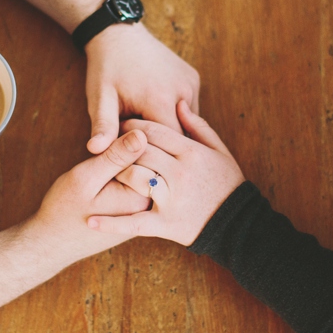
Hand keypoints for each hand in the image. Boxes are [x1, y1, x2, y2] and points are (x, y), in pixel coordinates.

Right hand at [24, 129, 152, 265]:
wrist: (52, 242)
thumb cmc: (64, 210)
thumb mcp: (85, 177)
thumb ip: (114, 157)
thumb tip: (142, 134)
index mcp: (141, 197)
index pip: (148, 151)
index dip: (120, 140)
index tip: (97, 154)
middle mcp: (148, 206)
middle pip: (148, 160)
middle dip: (122, 153)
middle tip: (94, 169)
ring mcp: (142, 209)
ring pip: (139, 170)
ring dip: (120, 163)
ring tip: (95, 178)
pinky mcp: (133, 211)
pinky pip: (133, 182)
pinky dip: (118, 175)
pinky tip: (98, 186)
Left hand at [84, 23, 199, 153]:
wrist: (118, 34)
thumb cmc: (106, 68)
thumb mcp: (100, 98)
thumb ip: (103, 127)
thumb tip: (95, 151)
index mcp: (160, 100)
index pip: (165, 144)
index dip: (148, 152)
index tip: (132, 151)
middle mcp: (182, 91)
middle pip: (179, 135)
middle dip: (160, 142)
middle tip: (136, 139)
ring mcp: (191, 84)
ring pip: (187, 123)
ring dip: (169, 129)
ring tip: (144, 122)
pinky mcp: (194, 79)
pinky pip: (188, 108)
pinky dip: (175, 115)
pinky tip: (154, 110)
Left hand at [87, 100, 244, 245]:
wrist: (242, 227)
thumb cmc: (228, 184)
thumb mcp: (219, 151)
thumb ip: (199, 127)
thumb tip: (180, 104)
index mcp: (192, 152)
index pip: (154, 130)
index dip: (133, 125)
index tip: (121, 123)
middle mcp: (182, 173)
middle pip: (141, 151)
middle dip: (122, 145)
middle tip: (108, 141)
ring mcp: (173, 199)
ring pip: (134, 177)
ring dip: (115, 172)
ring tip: (100, 167)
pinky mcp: (167, 224)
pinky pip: (133, 222)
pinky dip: (111, 223)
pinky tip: (90, 221)